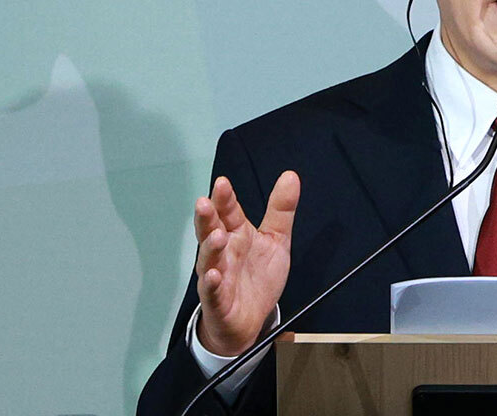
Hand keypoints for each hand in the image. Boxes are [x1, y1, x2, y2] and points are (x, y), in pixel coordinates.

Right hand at [194, 171, 299, 355]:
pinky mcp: (218, 301)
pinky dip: (211, 283)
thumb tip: (290, 177)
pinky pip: (212, 291)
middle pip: (210, 231)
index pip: (227, 213)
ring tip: (216, 236)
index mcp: (236, 235)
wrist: (252, 319)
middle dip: (207, 217)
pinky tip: (214, 275)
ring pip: (209, 260)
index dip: (224, 199)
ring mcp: (218, 276)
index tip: (222, 184)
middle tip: (205, 202)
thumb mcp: (276, 239)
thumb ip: (281, 209)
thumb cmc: (258, 277)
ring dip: (210, 248)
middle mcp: (223, 253)